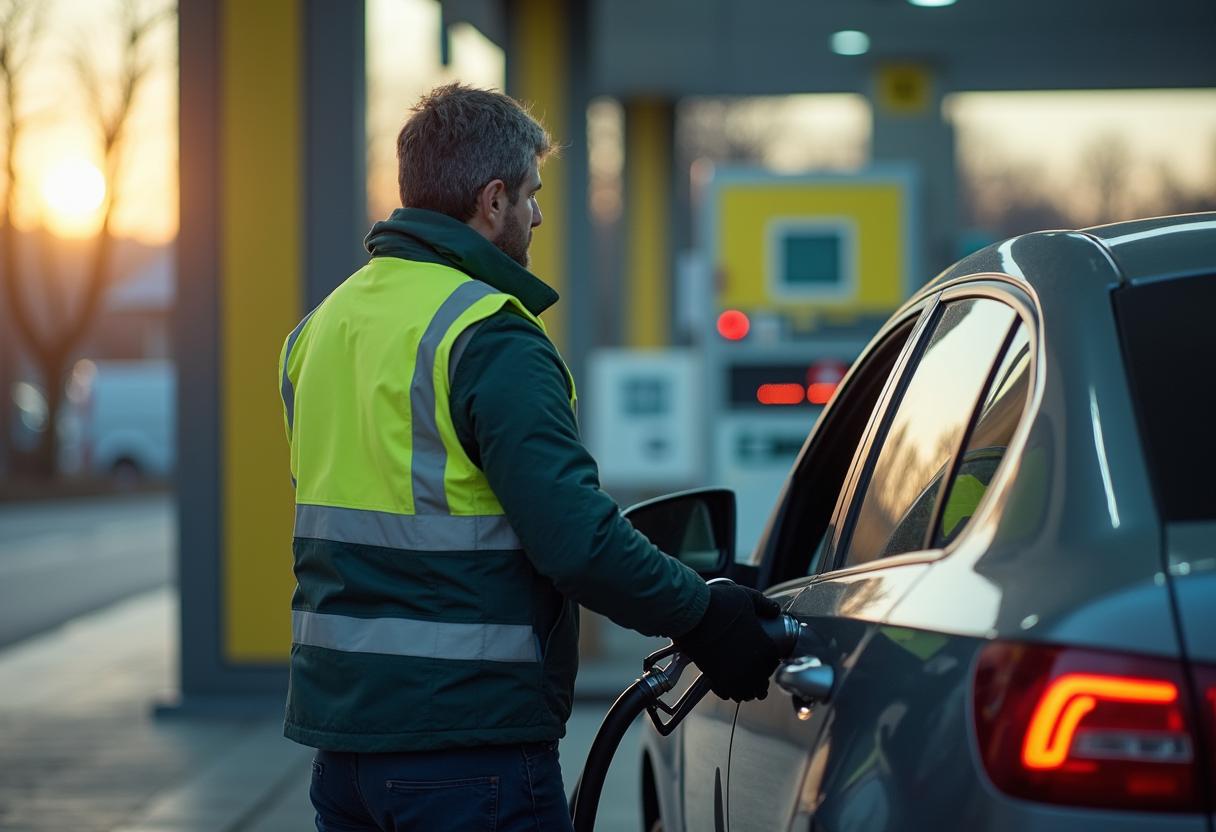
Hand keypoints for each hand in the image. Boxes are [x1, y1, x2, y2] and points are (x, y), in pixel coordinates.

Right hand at [674, 583, 781, 701]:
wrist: (693, 614)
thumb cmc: (721, 604)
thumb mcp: (748, 597)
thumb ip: (765, 604)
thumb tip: (774, 610)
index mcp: (766, 648)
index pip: (774, 663)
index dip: (769, 660)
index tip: (763, 656)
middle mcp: (754, 667)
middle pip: (762, 683)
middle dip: (759, 678)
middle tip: (754, 672)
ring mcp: (735, 676)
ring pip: (746, 693)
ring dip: (746, 688)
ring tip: (742, 682)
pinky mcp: (716, 680)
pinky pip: (726, 693)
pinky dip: (727, 690)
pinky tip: (725, 682)